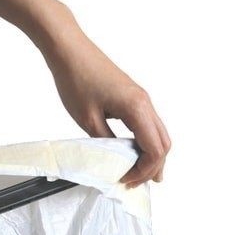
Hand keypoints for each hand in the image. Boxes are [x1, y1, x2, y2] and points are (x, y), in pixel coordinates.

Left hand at [0, 0, 169, 186]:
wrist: (70, 51)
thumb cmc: (76, 79)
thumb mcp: (88, 120)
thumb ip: (105, 142)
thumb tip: (115, 161)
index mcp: (137, 108)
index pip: (154, 149)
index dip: (143, 171)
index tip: (126, 181)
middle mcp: (145, 102)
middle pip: (164, 143)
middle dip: (153, 167)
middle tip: (136, 184)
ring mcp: (141, 99)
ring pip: (159, 133)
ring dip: (152, 156)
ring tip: (141, 175)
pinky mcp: (133, 97)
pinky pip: (148, 124)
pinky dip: (146, 142)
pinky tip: (134, 153)